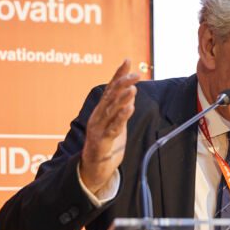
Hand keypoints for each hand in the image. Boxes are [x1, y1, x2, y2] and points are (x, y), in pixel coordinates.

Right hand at [79, 59, 138, 193]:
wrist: (93, 169)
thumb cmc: (106, 144)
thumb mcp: (115, 122)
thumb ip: (121, 106)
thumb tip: (132, 88)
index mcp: (101, 110)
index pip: (110, 88)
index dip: (118, 73)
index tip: (127, 60)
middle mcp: (97, 116)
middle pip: (110, 96)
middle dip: (123, 83)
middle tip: (135, 74)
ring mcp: (98, 129)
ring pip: (111, 110)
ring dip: (123, 98)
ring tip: (133, 88)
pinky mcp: (102, 142)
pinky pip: (113, 128)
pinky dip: (121, 117)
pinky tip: (130, 108)